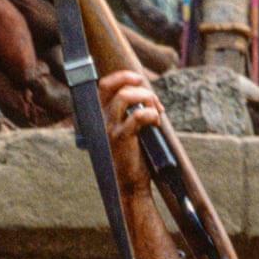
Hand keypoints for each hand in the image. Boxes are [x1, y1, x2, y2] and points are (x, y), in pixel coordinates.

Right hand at [98, 67, 167, 194]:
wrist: (132, 183)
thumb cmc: (135, 155)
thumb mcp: (132, 128)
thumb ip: (134, 110)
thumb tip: (149, 94)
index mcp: (104, 115)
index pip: (105, 85)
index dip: (123, 76)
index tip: (140, 81)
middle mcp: (103, 119)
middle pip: (114, 86)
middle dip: (138, 85)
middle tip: (153, 100)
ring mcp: (110, 128)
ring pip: (125, 97)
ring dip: (146, 99)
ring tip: (156, 112)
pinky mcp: (121, 138)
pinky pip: (137, 116)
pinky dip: (151, 114)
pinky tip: (156, 124)